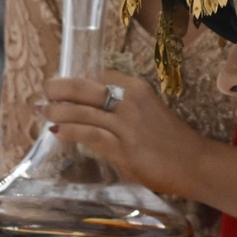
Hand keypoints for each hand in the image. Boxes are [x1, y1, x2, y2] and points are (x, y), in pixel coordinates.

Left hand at [40, 71, 213, 199]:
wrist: (195, 163)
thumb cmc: (171, 141)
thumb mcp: (148, 112)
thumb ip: (123, 107)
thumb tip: (92, 109)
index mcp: (136, 88)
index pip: (99, 74)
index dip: (76, 77)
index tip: (61, 83)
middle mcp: (130, 101)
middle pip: (84, 87)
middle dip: (58, 87)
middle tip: (43, 91)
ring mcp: (126, 124)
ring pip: (82, 110)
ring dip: (56, 110)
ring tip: (41, 110)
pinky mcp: (124, 148)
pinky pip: (89, 134)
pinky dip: (69, 131)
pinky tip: (56, 131)